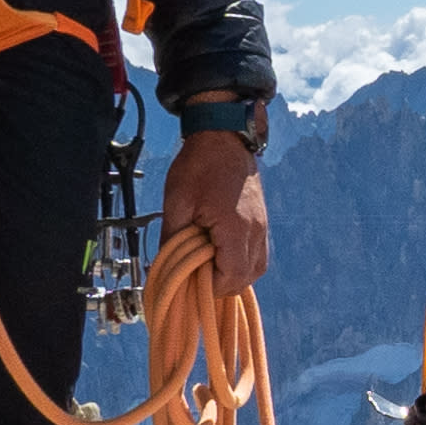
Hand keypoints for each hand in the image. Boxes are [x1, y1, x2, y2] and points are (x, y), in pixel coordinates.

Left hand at [163, 125, 269, 291]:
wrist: (224, 137)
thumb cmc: (199, 166)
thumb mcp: (177, 203)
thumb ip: (172, 239)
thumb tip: (164, 266)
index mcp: (234, 227)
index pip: (230, 276)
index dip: (210, 287)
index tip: (191, 282)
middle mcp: (254, 231)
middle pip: (246, 278)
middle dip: (220, 285)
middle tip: (197, 277)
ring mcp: (261, 227)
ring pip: (256, 269)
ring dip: (233, 276)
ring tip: (209, 269)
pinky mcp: (261, 222)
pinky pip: (258, 255)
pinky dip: (242, 264)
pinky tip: (222, 256)